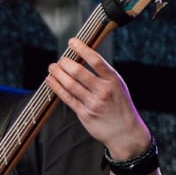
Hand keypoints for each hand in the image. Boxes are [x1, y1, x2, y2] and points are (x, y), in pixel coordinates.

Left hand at [47, 37, 151, 159]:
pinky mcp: (84, 114)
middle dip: (65, 63)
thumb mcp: (118, 86)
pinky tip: (50, 80)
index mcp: (113, 80)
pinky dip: (56, 88)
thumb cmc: (120, 105)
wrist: (125, 132)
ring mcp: (93, 103)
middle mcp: (103, 91)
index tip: (72, 42)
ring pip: (70, 85)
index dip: (82, 49)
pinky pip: (67, 98)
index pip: (96, 60)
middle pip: (79, 73)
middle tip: (59, 59)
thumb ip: (103, 74)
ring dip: (58, 74)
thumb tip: (84, 58)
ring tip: (52, 67)